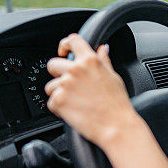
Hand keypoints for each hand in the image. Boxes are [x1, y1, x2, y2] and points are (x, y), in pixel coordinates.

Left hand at [45, 34, 140, 149]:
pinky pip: (51, 102)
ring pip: (50, 86)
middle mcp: (75, 70)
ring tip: (76, 102)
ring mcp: (65, 85)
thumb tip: (102, 49)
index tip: (65, 52)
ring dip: (59, 93)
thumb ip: (104, 61)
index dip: (65, 45)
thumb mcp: (114, 77)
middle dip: (58, 73)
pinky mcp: (58, 101)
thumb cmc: (118, 103)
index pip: (72, 41)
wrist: (116, 126)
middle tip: (71, 85)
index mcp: (90, 61)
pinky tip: (74, 110)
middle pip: (53, 64)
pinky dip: (60, 108)